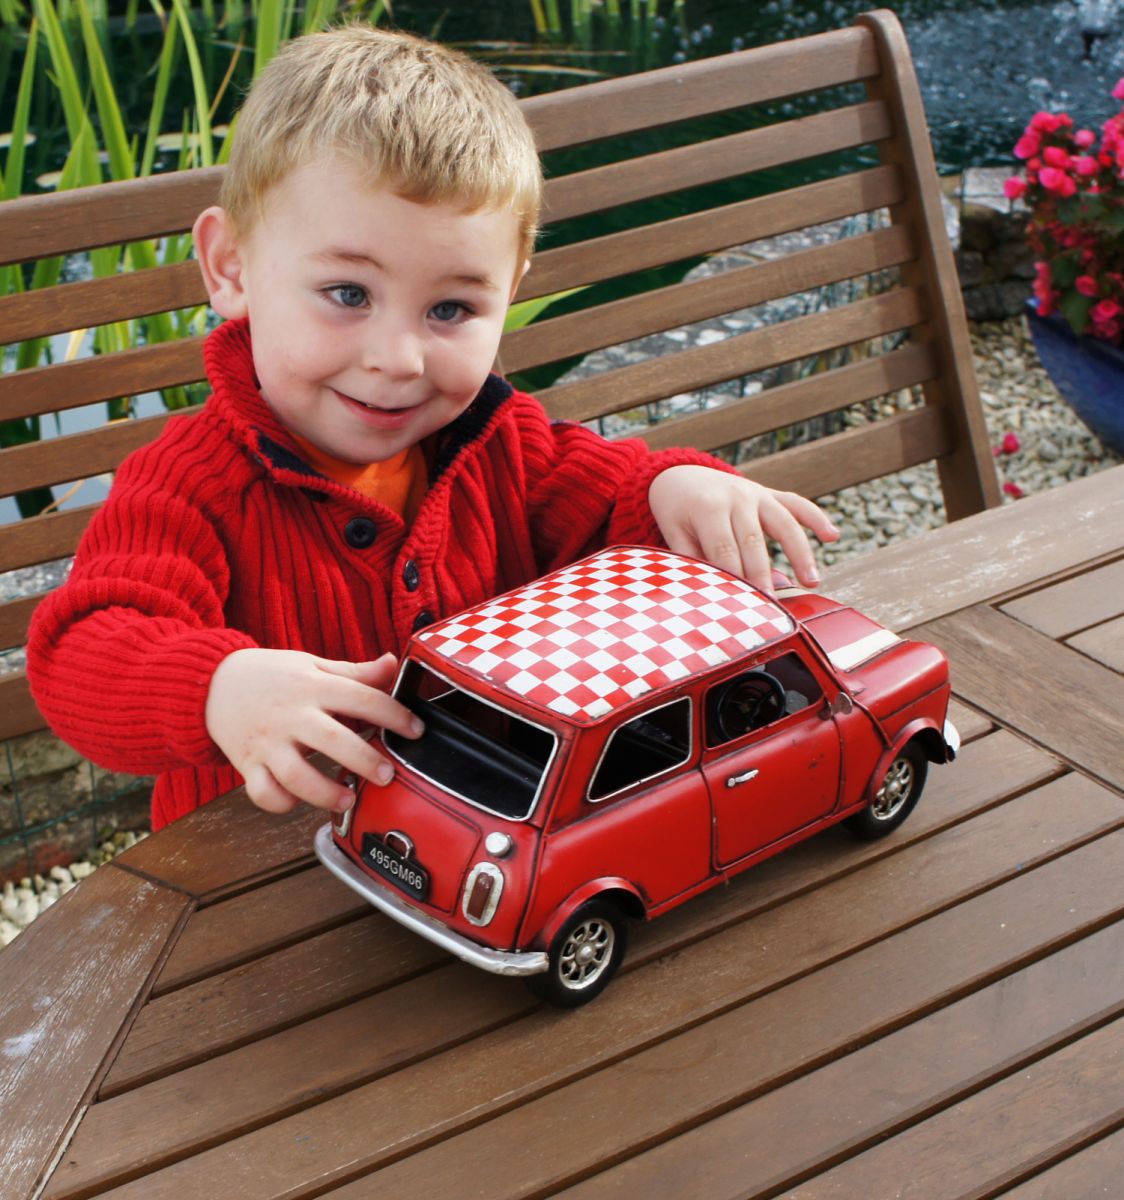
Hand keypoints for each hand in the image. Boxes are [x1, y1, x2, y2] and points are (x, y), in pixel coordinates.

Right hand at [204, 649, 422, 815]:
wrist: (209, 683)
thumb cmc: (270, 676)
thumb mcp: (312, 666)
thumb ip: (354, 672)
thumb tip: (392, 665)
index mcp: (313, 686)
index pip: (362, 698)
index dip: (395, 714)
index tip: (416, 731)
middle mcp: (291, 715)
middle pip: (332, 741)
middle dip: (365, 761)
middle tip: (387, 775)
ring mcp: (267, 742)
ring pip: (296, 776)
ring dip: (326, 793)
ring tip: (349, 799)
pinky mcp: (246, 763)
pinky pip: (262, 792)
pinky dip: (281, 803)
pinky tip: (298, 802)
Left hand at [648, 465, 838, 592]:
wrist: (679, 473)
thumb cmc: (677, 512)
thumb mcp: (674, 535)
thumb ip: (698, 562)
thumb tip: (724, 591)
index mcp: (708, 508)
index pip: (725, 549)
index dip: (735, 577)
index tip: (744, 604)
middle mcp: (736, 497)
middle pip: (754, 541)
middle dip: (764, 574)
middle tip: (773, 606)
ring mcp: (756, 493)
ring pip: (784, 522)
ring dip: (800, 553)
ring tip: (812, 581)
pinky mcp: (769, 493)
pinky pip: (796, 503)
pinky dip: (816, 517)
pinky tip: (832, 536)